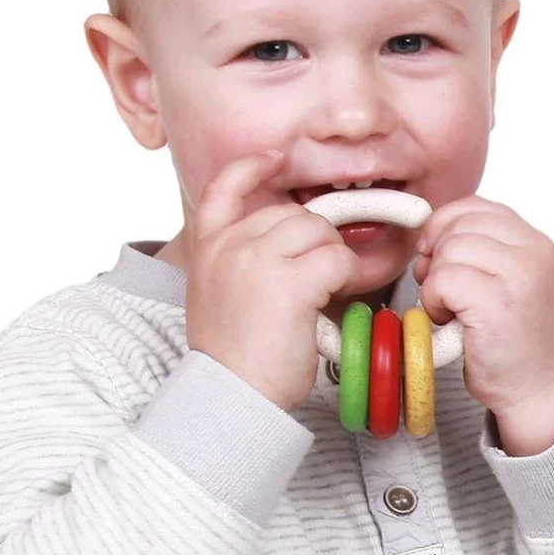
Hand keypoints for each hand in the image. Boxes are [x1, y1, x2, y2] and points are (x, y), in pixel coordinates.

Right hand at [185, 151, 358, 412]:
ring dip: (331, 260)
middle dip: (314, 242)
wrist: (230, 394)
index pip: (225, 187)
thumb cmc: (232, 356)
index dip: (253, 167)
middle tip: (315, 280)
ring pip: (320, 233)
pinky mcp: (291, 281)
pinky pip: (337, 261)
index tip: (275, 159)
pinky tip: (329, 301)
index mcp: (208, 246)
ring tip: (319, 295)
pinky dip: (345, 279)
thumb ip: (240, 260)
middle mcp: (230, 244)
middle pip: (294, 215)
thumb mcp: (216, 294)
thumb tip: (285, 246)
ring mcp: (258, 259)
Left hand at [414, 196, 553, 455]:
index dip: (444, 227)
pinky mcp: (498, 304)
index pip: (475, 206)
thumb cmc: (513, 340)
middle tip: (444, 291)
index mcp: (535, 243)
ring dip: (435, 282)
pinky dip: (434, 300)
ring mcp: (519, 277)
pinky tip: (450, 321)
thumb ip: (481, 249)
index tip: (436, 256)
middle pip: (458, 226)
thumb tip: (427, 234)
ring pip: (448, 250)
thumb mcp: (507, 280)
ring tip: (452, 310)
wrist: (539, 391)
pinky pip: (443, 279)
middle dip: (437, 256)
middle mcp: (534, 253)